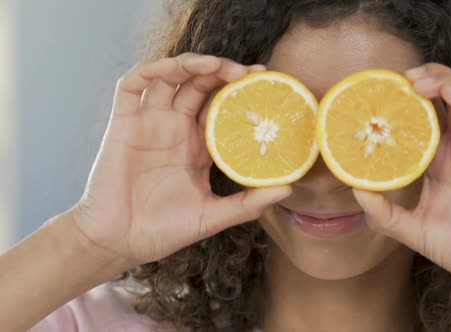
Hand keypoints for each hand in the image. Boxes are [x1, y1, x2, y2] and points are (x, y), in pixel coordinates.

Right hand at [72, 53, 290, 268]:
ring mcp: (150, 123)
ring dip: (192, 64)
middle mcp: (176, 128)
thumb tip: (289, 188)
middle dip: (223, 72)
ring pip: (170, 77)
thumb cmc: (164, 231)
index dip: (242, 91)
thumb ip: (247, 204)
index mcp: (198, 145)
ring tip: (217, 66)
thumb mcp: (212, 216)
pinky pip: (133, 86)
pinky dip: (151, 70)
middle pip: (201, 85)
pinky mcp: (124, 123)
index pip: (222, 106)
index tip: (267, 82)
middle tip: (248, 73)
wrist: (119, 242)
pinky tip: (173, 69)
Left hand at [353, 63, 450, 291]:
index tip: (379, 92)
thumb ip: (384, 214)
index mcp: (440, 160)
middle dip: (425, 79)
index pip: (424, 118)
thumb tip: (355, 191)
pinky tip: (443, 90)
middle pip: (446, 98)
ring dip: (444, 80)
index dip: (405, 101)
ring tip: (416, 79)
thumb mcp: (411, 229)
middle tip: (398, 77)